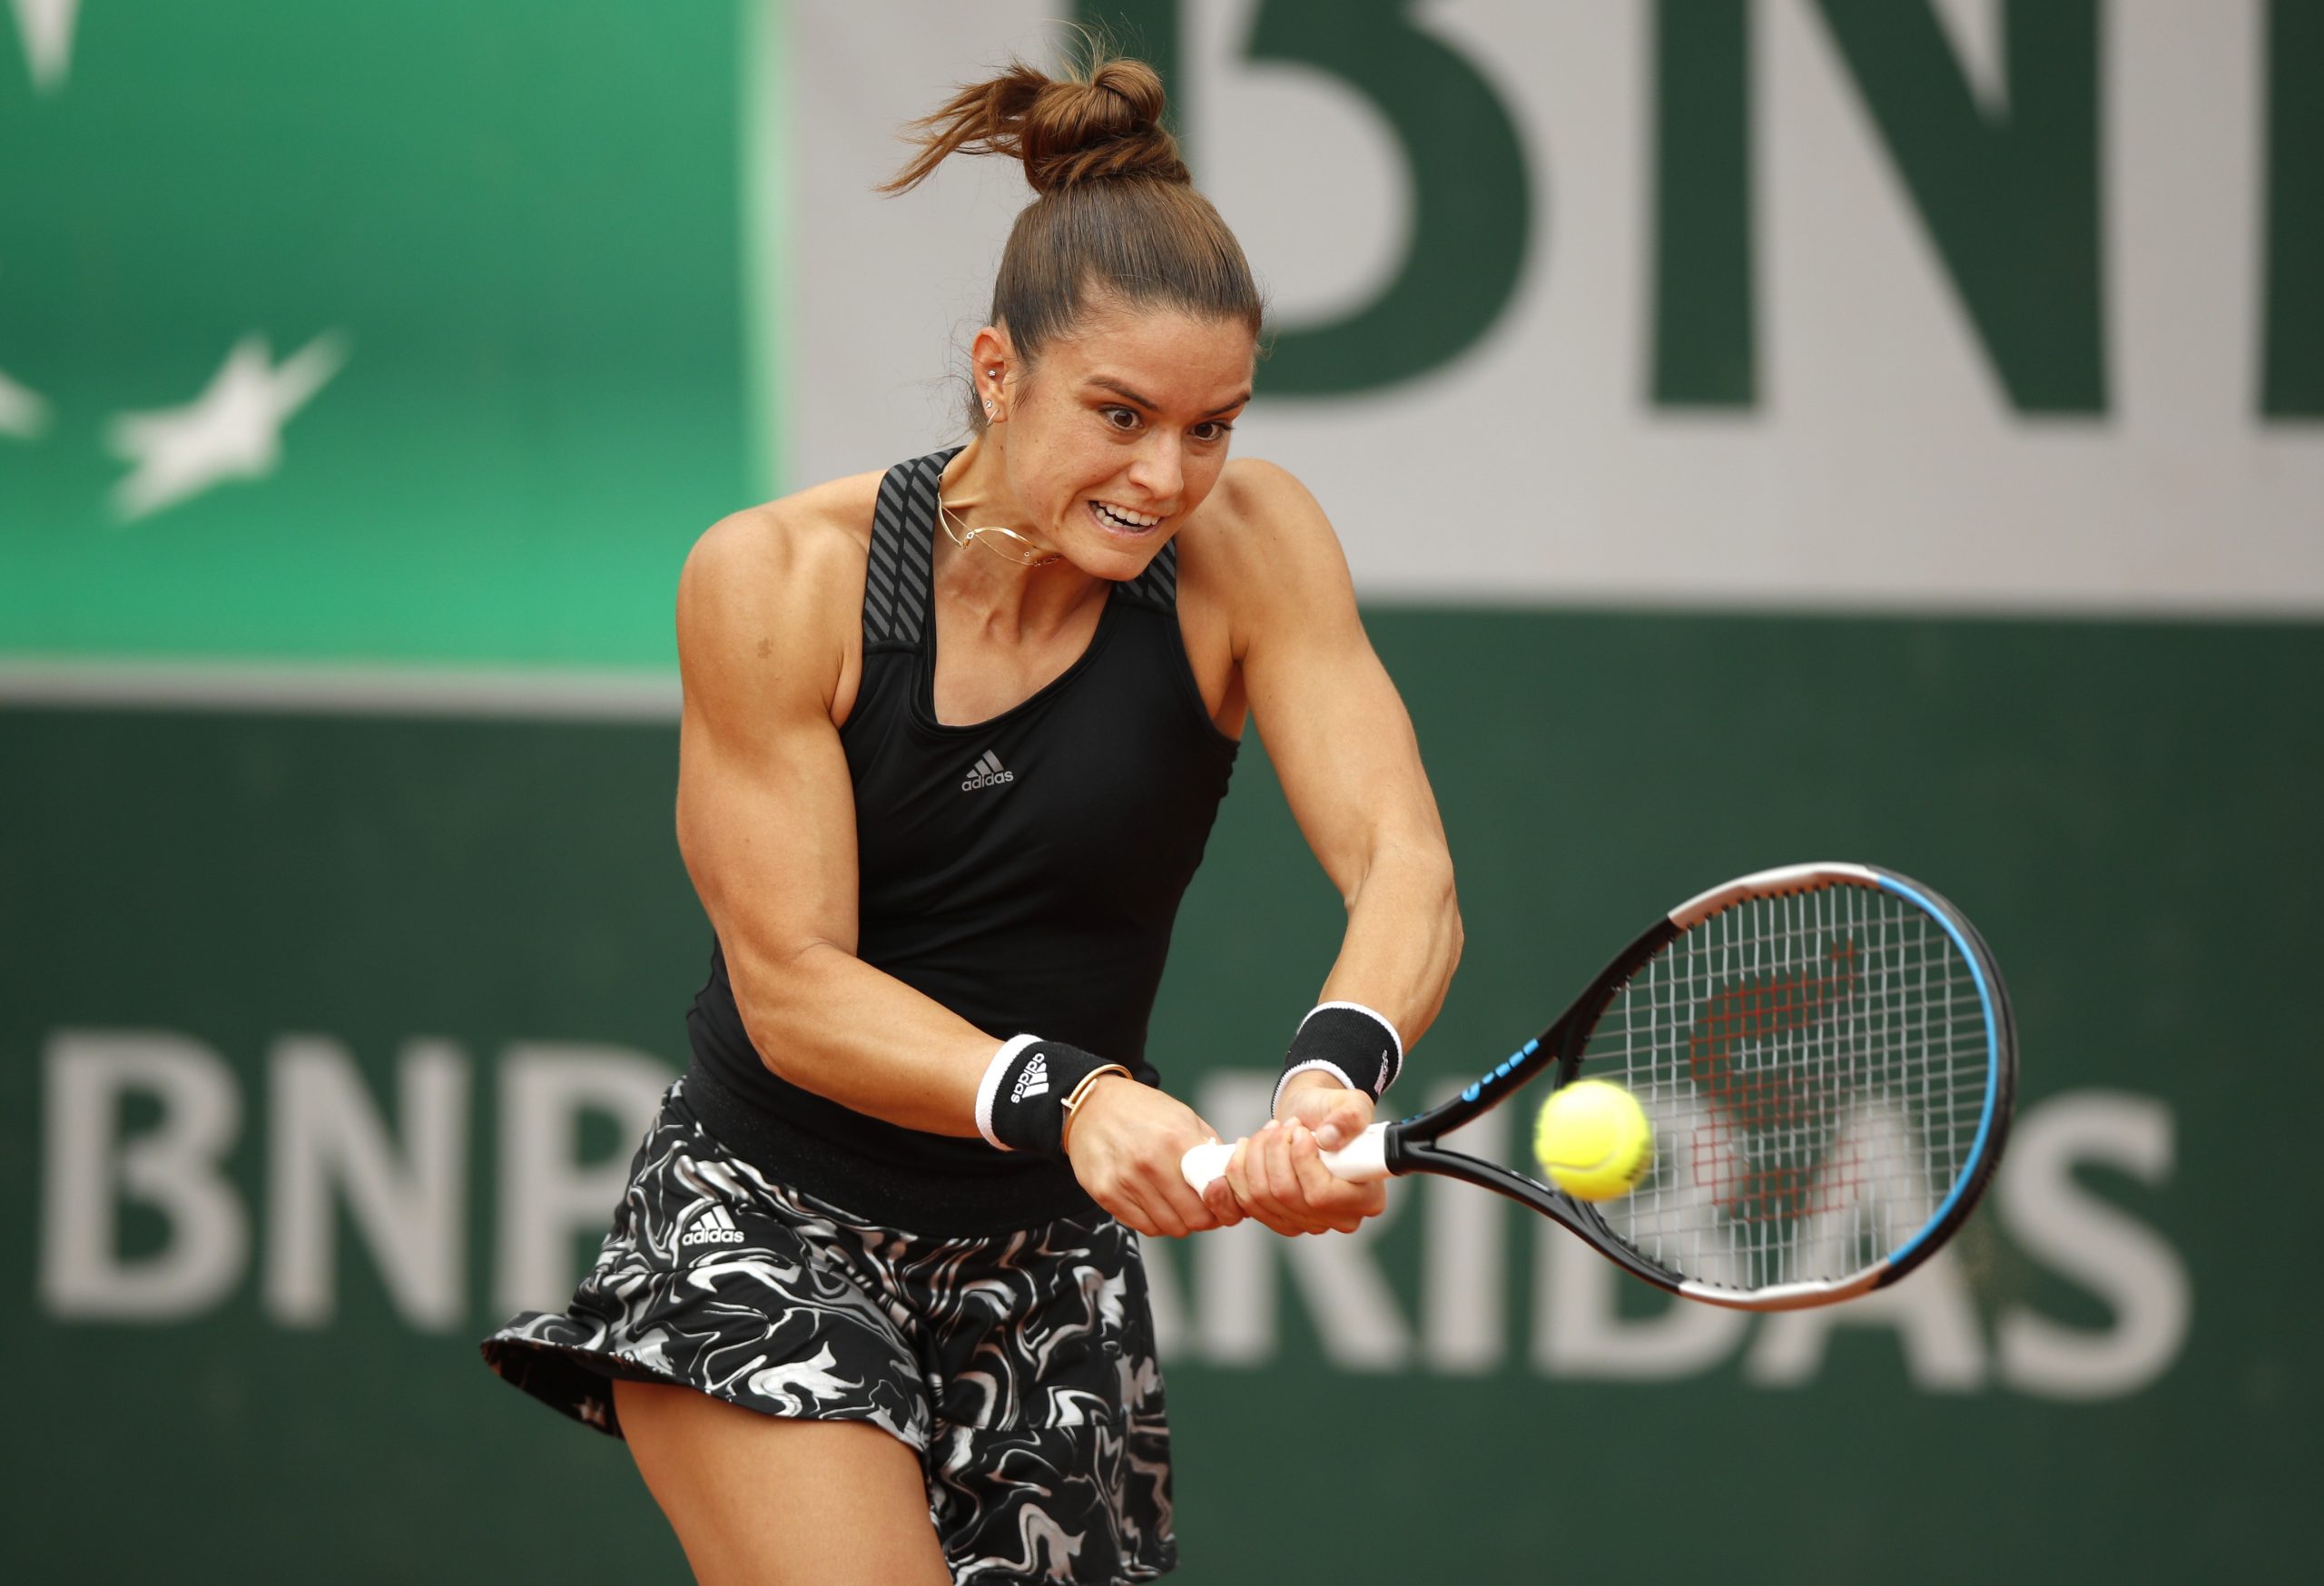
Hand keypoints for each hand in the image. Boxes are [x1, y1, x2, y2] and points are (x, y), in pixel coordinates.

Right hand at [1063, 1076, 1245, 1237]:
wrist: (1093, 1106)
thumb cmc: (1144, 1112)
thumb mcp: (1183, 1117)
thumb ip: (1209, 1150)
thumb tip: (1232, 1182)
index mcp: (1175, 1140)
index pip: (1212, 1195)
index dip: (1222, 1206)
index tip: (1221, 1204)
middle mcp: (1149, 1163)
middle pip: (1192, 1219)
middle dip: (1203, 1219)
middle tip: (1201, 1209)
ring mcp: (1124, 1181)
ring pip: (1168, 1227)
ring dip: (1179, 1221)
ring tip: (1177, 1205)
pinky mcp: (1105, 1194)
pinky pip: (1143, 1227)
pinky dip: (1155, 1221)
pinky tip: (1156, 1204)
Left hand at [1223, 1076, 1386, 1235]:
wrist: (1310, 1119)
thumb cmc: (1334, 1113)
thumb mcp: (1352, 1103)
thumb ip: (1350, 1116)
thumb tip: (1329, 1137)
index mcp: (1368, 1198)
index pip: (1324, 1195)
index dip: (1302, 1161)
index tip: (1299, 1132)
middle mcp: (1340, 1218)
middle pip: (1288, 1196)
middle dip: (1275, 1152)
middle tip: (1283, 1125)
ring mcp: (1308, 1223)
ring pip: (1263, 1197)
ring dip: (1256, 1156)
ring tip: (1269, 1131)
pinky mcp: (1281, 1220)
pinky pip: (1247, 1202)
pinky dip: (1239, 1171)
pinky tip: (1247, 1148)